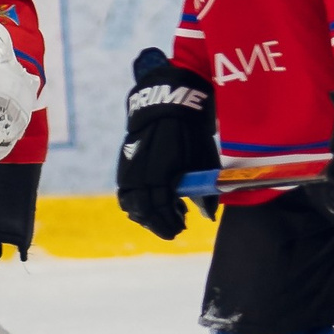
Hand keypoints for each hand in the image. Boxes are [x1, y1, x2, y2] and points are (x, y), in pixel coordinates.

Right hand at [116, 48, 213, 240]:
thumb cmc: (191, 132)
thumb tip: (208, 215)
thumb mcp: (203, 159)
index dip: (169, 222)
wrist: (168, 103)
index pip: (161, 208)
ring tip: (162, 216)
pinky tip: (149, 203)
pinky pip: (124, 190)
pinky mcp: (125, 162)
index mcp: (162, 171)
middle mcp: (141, 171)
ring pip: (129, 202)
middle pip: (143, 209)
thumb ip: (204, 189)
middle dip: (157, 223)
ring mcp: (130, 166)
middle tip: (174, 228)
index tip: (180, 229)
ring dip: (144, 215)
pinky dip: (134, 202)